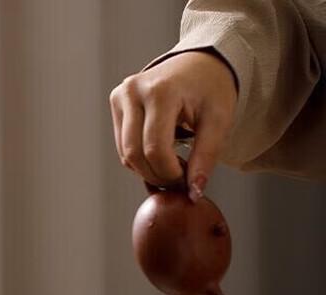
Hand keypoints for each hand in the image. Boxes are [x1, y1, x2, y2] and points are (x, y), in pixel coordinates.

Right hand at [109, 51, 237, 200]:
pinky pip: (122, 146)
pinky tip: (160, 155)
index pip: (155, 148)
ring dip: (148, 169)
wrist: (201, 61)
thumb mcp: (219, 121)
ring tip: (172, 165)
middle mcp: (134, 90)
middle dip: (156, 175)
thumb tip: (193, 193)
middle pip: (134, 154)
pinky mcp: (116, 103)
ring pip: (125, 154)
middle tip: (179, 180)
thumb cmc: (212, 88)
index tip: (186, 181)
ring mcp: (121, 96)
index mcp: (161, 90)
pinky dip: (140, 159)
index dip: (169, 173)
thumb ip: (206, 157)